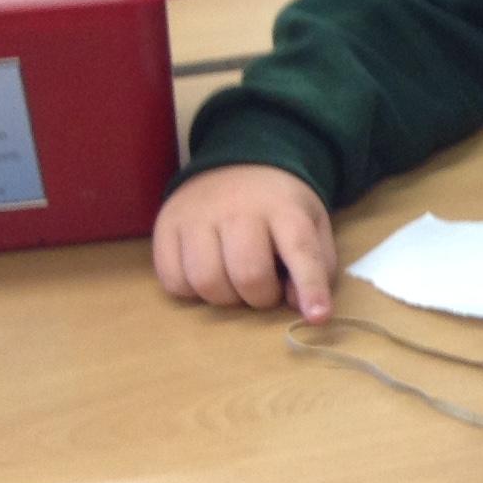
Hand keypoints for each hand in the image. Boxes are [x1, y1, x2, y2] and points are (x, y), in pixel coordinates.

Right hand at [152, 165, 335, 317]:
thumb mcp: (313, 225)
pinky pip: (173, 280)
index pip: (299, 251)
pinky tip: (207, 275)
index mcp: (283, 207)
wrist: (238, 165)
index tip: (318, 317)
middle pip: (248, 275)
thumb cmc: (280, 207)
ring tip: (234, 282)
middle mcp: (237, 209)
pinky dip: (192, 291)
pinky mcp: (165, 226)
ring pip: (206, 282)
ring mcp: (196, 215)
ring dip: (226, 298)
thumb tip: (301, 306)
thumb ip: (316, 266)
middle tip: (265, 288)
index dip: (310, 287)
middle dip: (261, 297)